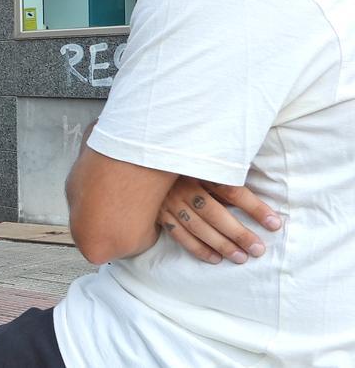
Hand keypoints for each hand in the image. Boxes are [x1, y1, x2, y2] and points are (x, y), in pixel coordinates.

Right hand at [158, 177, 281, 263]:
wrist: (149, 166)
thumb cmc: (189, 167)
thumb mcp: (207, 164)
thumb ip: (227, 175)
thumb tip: (259, 193)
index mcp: (200, 170)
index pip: (232, 190)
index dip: (254, 208)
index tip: (274, 224)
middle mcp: (183, 186)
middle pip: (215, 213)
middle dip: (238, 234)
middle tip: (258, 249)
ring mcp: (169, 201)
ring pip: (198, 227)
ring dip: (221, 245)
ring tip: (241, 257)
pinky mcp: (160, 214)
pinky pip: (180, 235)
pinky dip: (198, 249)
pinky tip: (215, 258)